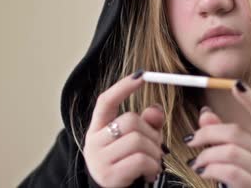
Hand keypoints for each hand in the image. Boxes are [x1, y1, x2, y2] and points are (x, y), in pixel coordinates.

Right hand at [83, 70, 167, 186]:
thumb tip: (156, 108)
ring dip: (154, 152)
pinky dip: (152, 166)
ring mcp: (99, 159)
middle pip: (130, 121)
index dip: (123, 87)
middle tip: (155, 148)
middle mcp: (94, 141)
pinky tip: (149, 173)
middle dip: (151, 133)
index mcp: (98, 127)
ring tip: (152, 163)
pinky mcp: (109, 175)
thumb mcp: (137, 140)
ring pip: (138, 141)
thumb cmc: (126, 163)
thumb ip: (147, 122)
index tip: (141, 75)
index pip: (105, 101)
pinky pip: (140, 160)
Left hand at [185, 81, 250, 187]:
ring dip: (206, 154)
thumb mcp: (233, 155)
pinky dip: (211, 169)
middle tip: (191, 140)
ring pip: (231, 152)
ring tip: (196, 162)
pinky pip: (230, 172)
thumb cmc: (241, 181)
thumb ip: (222, 134)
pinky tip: (203, 171)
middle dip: (208, 133)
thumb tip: (205, 114)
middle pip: (238, 133)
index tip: (236, 84)